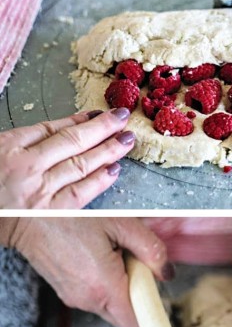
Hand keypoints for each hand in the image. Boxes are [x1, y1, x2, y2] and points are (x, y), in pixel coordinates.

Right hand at [0, 108, 135, 209]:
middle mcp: (24, 166)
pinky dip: (99, 180)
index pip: (54, 128)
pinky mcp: (46, 214)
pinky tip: (113, 169)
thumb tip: (64, 130)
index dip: (80, 119)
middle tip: (124, 118)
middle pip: (73, 142)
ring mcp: (37, 191)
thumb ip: (26, 142)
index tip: (101, 113)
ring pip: (80, 165)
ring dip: (107, 150)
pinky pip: (79, 193)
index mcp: (8, 146)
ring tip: (126, 140)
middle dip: (103, 129)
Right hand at [7, 216, 173, 326]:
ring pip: (112, 305)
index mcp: (105, 286)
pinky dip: (108, 285)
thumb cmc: (69, 219)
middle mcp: (89, 300)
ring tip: (116, 255)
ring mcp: (76, 299)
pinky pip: (97, 297)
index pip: (136, 324)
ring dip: (123, 289)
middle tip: (142, 269)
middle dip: (141, 299)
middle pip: (126, 315)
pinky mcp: (69, 294)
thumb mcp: (119, 224)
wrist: (28, 222)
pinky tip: (102, 258)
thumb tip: (167, 271)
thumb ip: (150, 248)